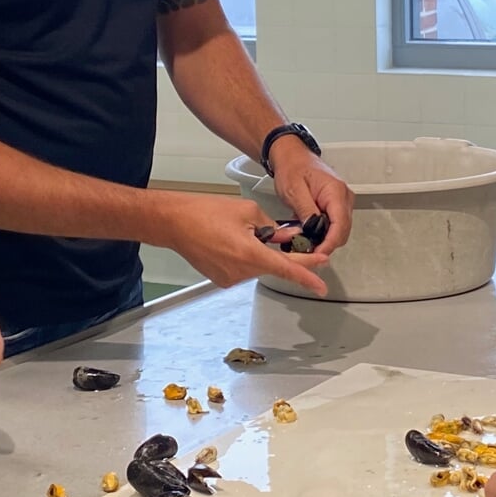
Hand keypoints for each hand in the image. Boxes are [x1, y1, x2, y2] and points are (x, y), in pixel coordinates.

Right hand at [159, 193, 328, 295]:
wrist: (174, 223)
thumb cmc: (205, 212)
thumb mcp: (248, 211)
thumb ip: (273, 227)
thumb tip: (287, 236)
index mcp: (250, 253)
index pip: (286, 269)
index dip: (307, 276)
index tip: (321, 286)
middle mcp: (241, 271)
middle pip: (274, 266)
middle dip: (283, 253)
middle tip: (294, 241)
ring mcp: (230, 279)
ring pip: (259, 267)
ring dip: (260, 253)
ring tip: (239, 233)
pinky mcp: (223, 280)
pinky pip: (244, 270)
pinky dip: (246, 258)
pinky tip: (232, 243)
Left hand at [267, 139, 354, 254]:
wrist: (292, 156)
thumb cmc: (292, 168)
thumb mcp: (294, 190)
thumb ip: (306, 211)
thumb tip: (313, 231)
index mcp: (336, 192)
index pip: (340, 224)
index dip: (330, 243)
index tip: (317, 253)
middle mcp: (344, 198)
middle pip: (342, 230)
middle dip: (327, 244)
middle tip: (307, 252)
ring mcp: (342, 202)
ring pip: (339, 230)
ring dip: (325, 240)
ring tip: (305, 244)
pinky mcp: (336, 205)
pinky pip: (334, 225)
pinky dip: (323, 233)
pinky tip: (309, 235)